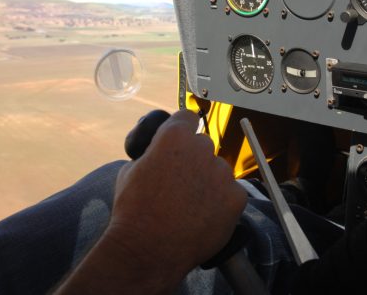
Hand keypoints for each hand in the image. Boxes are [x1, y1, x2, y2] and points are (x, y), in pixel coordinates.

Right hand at [55, 110, 246, 293]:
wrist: (148, 248)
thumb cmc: (133, 211)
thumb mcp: (130, 170)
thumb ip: (152, 153)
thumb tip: (158, 152)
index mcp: (175, 136)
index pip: (187, 117)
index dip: (182, 128)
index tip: (182, 139)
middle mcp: (202, 148)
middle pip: (203, 146)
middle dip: (194, 159)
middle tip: (180, 182)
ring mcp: (222, 172)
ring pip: (218, 170)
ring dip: (208, 181)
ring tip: (190, 205)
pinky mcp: (236, 197)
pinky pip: (231, 193)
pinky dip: (221, 202)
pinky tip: (203, 216)